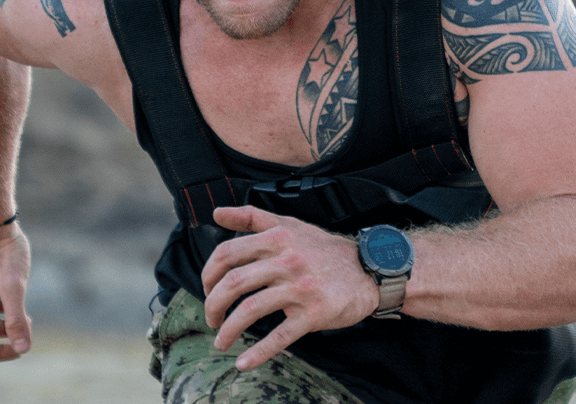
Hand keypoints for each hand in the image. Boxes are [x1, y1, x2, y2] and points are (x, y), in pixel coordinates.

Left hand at [201, 206, 378, 370]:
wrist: (369, 270)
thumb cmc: (324, 249)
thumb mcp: (289, 224)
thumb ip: (251, 217)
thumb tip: (217, 213)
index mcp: (277, 238)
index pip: (227, 253)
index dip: (208, 274)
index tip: (207, 288)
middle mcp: (286, 260)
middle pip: (234, 283)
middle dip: (213, 305)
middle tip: (211, 317)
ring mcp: (300, 288)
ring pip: (250, 310)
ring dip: (228, 330)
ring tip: (221, 340)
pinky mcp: (314, 313)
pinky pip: (279, 337)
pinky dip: (258, 353)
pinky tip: (244, 363)